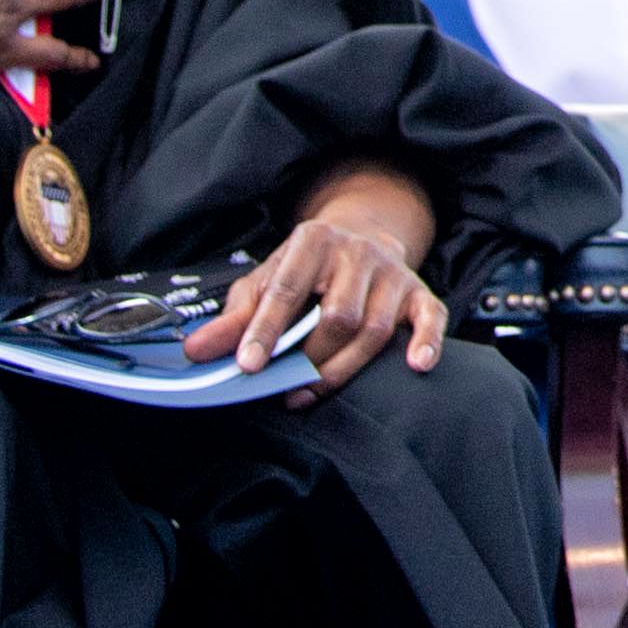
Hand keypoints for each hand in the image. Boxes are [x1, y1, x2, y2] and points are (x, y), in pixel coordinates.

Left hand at [181, 160, 444, 404]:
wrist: (362, 234)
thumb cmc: (306, 269)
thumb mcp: (266, 280)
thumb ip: (233, 317)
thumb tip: (196, 352)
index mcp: (313, 241)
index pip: (287, 290)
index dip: (265, 329)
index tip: (248, 365)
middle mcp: (358, 252)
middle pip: (338, 316)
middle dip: (309, 359)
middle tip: (285, 388)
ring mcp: (393, 272)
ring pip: (376, 329)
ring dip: (344, 369)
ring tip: (311, 392)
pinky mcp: (419, 291)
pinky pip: (431, 317)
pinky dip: (426, 342)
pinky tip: (415, 366)